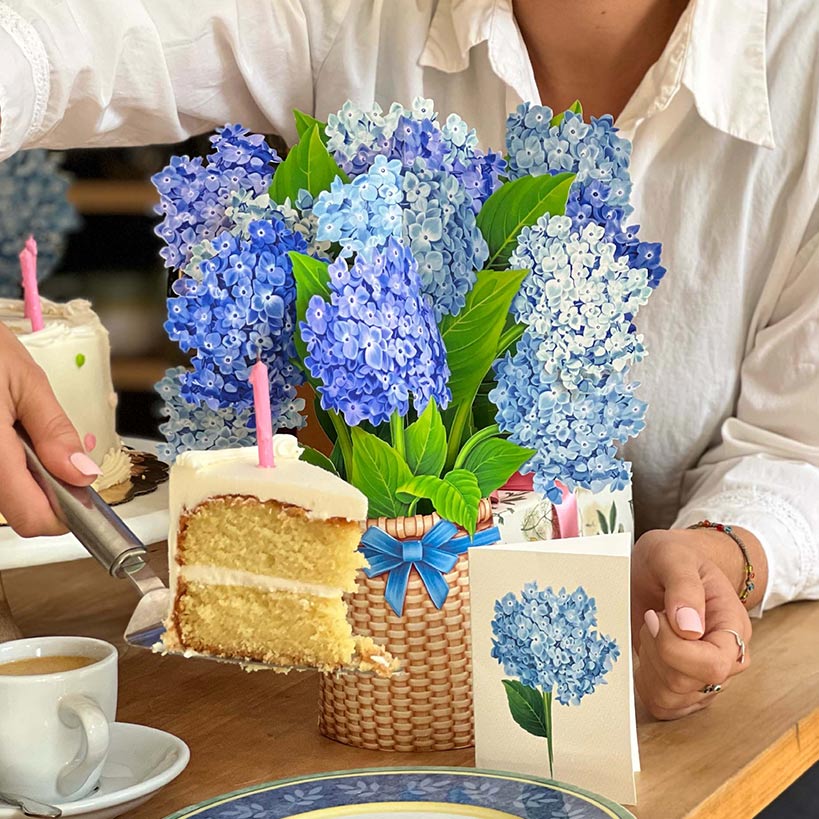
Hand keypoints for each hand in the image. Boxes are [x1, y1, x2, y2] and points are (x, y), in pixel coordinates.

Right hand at [0, 323, 100, 535]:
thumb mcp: (26, 382)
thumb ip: (54, 432)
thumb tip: (82, 474)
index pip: (31, 518)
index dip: (64, 512)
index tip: (82, 487)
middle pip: (19, 510)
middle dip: (49, 487)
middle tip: (61, 448)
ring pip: (5, 495)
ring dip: (28, 475)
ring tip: (30, 432)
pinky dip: (10, 464)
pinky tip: (13, 435)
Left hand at [631, 528, 753, 719]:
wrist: (667, 565)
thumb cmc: (675, 558)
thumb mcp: (674, 557)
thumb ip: (684, 587)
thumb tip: (689, 629)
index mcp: (733, 628)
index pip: (713, 664)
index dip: (674, 647)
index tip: (654, 615)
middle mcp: (725, 660)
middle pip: (684, 683)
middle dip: (655, 648)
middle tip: (651, 616)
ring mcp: (703, 678)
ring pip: (669, 698)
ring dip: (647, 664)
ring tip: (651, 631)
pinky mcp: (681, 687)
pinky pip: (660, 704)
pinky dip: (643, 681)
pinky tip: (646, 650)